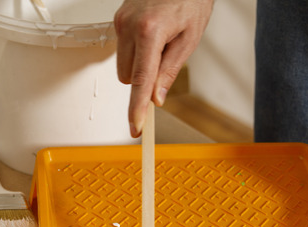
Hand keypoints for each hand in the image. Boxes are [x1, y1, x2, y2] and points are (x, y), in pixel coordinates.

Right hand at [114, 0, 213, 136]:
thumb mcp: (189, 37)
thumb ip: (170, 69)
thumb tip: (156, 97)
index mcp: (149, 32)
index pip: (140, 81)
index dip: (137, 108)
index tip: (136, 127)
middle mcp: (128, 26)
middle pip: (127, 77)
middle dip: (143, 79)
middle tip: (166, 59)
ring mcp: (120, 21)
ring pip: (122, 65)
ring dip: (139, 65)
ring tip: (162, 41)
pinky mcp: (117, 18)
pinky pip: (123, 48)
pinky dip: (137, 50)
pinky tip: (153, 33)